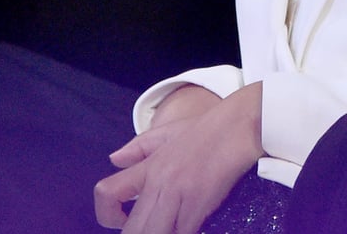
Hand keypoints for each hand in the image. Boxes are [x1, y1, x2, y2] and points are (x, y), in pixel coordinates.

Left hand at [94, 81, 263, 233]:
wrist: (240, 124)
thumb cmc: (207, 129)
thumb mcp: (168, 131)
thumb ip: (138, 147)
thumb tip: (114, 159)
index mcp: (148, 166)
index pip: (107, 192)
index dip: (105, 215)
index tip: (121, 220)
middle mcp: (158, 183)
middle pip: (131, 231)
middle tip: (149, 229)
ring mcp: (178, 195)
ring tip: (167, 229)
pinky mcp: (199, 205)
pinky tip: (189, 227)